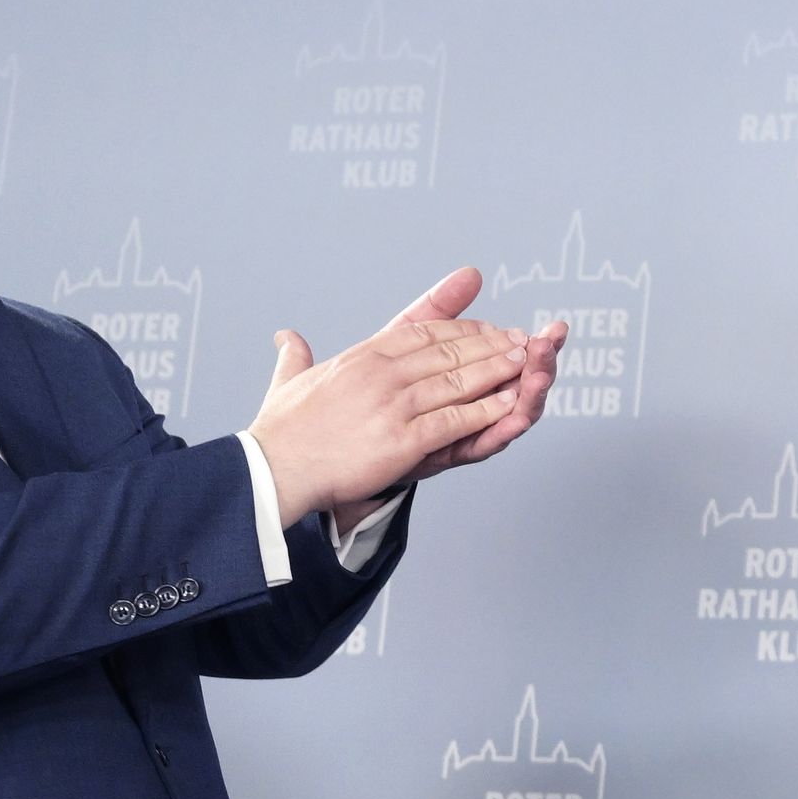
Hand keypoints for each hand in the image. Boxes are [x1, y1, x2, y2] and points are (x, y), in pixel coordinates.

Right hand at [245, 269, 551, 520]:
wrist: (271, 471)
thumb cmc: (278, 433)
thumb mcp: (288, 382)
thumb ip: (295, 357)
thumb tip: (286, 337)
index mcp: (360, 357)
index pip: (421, 332)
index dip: (460, 328)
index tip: (486, 327)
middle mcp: (380, 375)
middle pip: (448, 352)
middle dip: (490, 345)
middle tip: (521, 341)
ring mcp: (392, 407)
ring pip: (458, 381)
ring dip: (497, 372)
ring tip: (526, 364)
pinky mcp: (401, 442)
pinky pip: (454, 421)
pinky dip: (487, 411)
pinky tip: (511, 405)